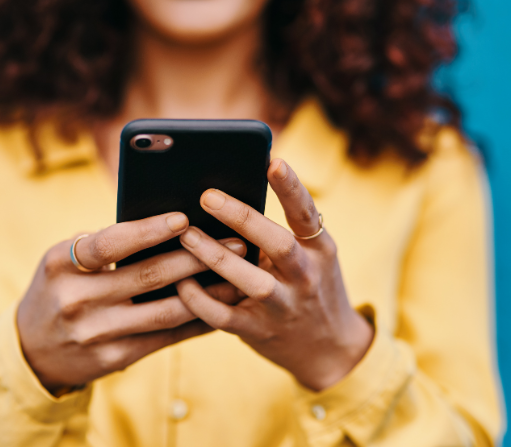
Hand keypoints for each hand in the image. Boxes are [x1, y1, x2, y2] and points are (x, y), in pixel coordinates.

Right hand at [17, 212, 246, 393]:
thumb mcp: (62, 261)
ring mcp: (96, 333)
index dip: (148, 230)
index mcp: (61, 265)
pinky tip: (220, 306)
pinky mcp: (114, 358)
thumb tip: (167, 226)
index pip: (108, 243)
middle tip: (235, 241)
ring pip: (164, 310)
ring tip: (238, 274)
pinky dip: (195, 321)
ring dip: (207, 292)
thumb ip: (101, 245)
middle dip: (196, 257)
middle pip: (147, 275)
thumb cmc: (58, 288)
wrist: (32, 350)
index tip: (184, 218)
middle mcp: (76, 300)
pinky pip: (164, 337)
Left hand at [175, 159, 374, 391]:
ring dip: (215, 256)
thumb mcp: (311, 256)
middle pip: (277, 243)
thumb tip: (231, 194)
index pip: (306, 213)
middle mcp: (305, 276)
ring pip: (250, 281)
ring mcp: (283, 306)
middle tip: (207, 196)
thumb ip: (281, 231)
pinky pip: (224, 316)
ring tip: (186, 234)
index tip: (273, 161)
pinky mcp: (259, 331)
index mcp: (318, 249)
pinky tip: (180, 282)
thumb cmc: (309, 286)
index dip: (291, 187)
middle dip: (241, 218)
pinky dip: (200, 300)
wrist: (330, 349)